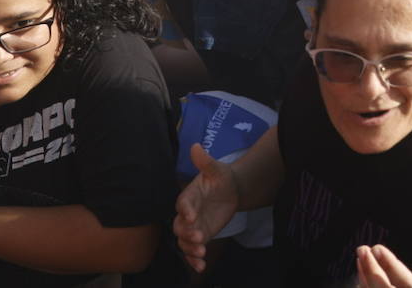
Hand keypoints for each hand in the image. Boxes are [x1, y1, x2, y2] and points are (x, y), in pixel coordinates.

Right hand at [173, 143, 238, 273]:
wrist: (232, 190)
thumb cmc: (221, 177)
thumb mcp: (216, 169)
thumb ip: (205, 161)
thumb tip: (196, 146)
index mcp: (189, 196)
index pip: (183, 203)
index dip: (185, 209)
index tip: (191, 215)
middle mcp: (187, 213)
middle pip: (179, 226)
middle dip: (187, 233)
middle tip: (199, 237)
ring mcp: (193, 226)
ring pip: (184, 241)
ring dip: (190, 249)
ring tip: (202, 251)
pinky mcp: (200, 236)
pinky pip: (193, 250)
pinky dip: (194, 260)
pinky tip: (201, 266)